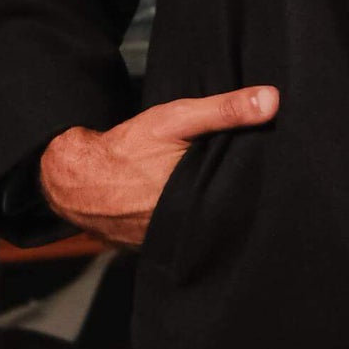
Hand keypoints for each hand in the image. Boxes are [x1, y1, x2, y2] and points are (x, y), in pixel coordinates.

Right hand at [38, 87, 278, 248]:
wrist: (76, 179)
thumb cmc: (126, 149)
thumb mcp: (178, 119)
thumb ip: (225, 110)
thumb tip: (271, 101)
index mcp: (199, 203)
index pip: (244, 200)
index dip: (258, 187)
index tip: (272, 172)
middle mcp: (186, 229)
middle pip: (224, 214)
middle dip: (233, 198)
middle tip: (242, 177)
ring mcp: (168, 243)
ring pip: (203, 226)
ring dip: (208, 211)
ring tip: (215, 190)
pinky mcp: (152, 248)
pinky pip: (179, 235)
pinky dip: (185, 221)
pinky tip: (186, 204)